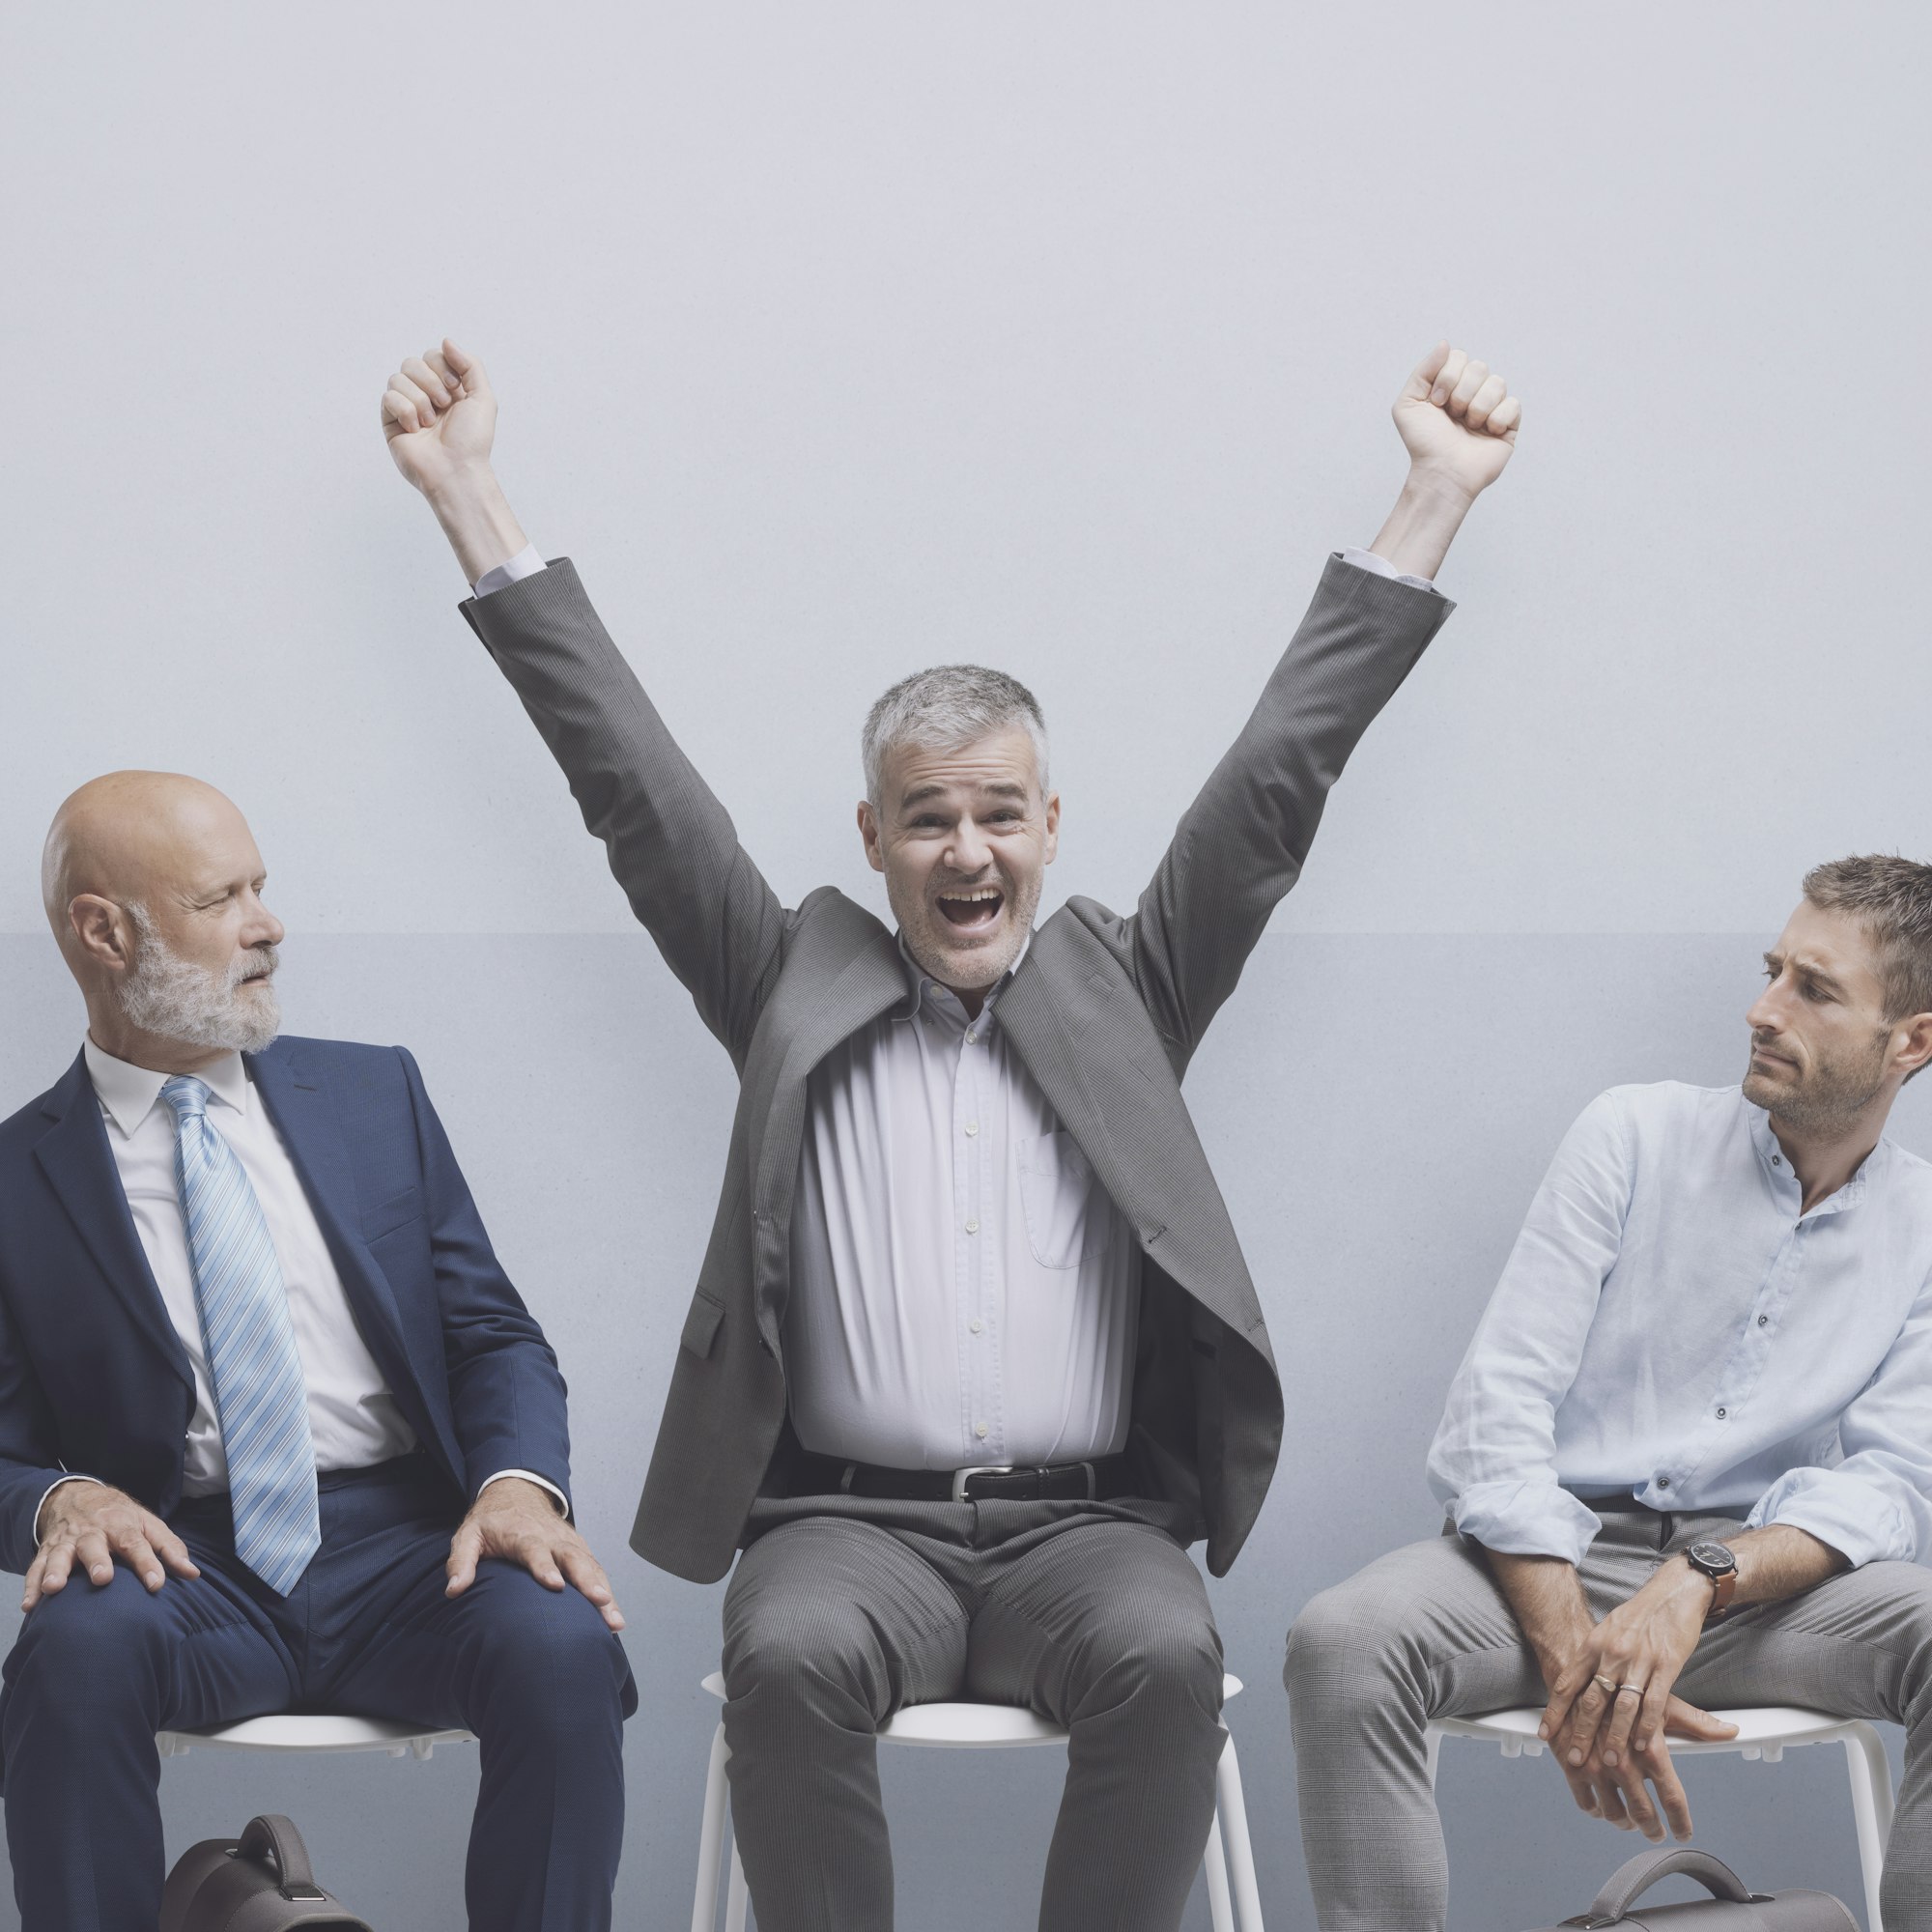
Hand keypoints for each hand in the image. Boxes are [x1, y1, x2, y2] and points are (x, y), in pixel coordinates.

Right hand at [24, 1482, 199, 1611]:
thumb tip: (193, 1574)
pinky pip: (36, 1568)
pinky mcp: (46, 1551)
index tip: (156, 1584)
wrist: (77, 1495)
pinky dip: (31, 1585)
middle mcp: (92, 1532)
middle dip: (97, 1561)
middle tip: (102, 1578)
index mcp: (121, 1524)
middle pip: (95, 1545)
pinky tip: (30, 1605)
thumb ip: (170, 1548)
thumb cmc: (120, 1516)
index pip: (136, 1543)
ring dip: (56, 1571)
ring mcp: (66, 1541)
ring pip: (59, 1555)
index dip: (147, 1563)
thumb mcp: (147, 1524)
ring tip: (55, 1588)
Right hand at [382, 338, 498, 497]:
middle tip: (444, 406)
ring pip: (398, 378)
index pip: (432, 355)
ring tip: (430, 423)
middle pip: (412, 362)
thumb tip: (446, 341)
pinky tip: (415, 429)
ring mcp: (406, 407)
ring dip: (419, 400)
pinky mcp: (391, 422)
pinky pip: (388, 397)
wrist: (457, 470)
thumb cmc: (472, 440)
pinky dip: (404, 411)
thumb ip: (470, 365)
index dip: (441, 366)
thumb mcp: (483, 398)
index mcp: (446, 387)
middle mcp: (425, 395)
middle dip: (430, 382)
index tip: (454, 387)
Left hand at [445, 1479, 624, 1631]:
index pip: (535, 1551)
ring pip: (590, 1566)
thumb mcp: (468, 1534)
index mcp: (523, 1534)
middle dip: (588, 1581)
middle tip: (600, 1602)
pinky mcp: (578, 1549)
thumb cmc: (491, 1519)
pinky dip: (606, 1589)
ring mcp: (568, 1543)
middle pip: (573, 1559)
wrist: (518, 1489)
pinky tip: (613, 1614)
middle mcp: (551, 1538)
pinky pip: (595, 1569)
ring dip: (604, 1591)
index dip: (545, 1567)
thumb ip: (461, 1560)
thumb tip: (453, 1589)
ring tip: (614, 1620)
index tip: (555, 1585)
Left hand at [1392, 342, 1521, 500]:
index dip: (1447, 378)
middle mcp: (1472, 393)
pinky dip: (1497, 419)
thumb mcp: (1408, 404)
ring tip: (1468, 427)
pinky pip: (1513, 404)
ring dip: (1478, 407)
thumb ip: (1423, 370)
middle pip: (1479, 367)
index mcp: (1451, 385)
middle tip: (1452, 416)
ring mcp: (1492, 407)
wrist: (1441, 472)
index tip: (1436, 403)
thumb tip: (1446, 344)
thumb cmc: (1423, 443)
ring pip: (1497, 383)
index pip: (1459, 357)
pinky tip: (1487, 433)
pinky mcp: (1509, 424)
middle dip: (1462, 393)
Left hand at [1538, 1561, 1736, 1839]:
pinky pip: (1653, 1701)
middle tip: (1573, 1759)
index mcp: (1594, 1644)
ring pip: (1622, 1706)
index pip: (1569, 1683)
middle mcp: (1612, 1653)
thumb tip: (1578, 1678)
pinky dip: (1646, 1725)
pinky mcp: (1666, 1665)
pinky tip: (1642, 1744)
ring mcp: (1639, 1660)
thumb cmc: (1640, 1615)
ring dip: (1614, 1737)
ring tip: (1609, 1761)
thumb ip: (1594, 1655)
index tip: (1546, 1733)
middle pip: (1592, 1700)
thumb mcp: (1609, 1631)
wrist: (1673, 1593)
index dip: (1556, 1710)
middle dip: (1581, 1733)